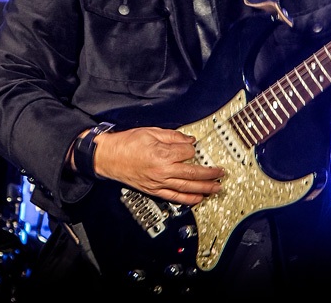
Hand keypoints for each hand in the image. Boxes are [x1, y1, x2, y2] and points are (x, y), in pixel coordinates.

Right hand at [92, 126, 224, 205]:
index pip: (188, 152)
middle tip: (221, 173)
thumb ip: (172, 136)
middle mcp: (162, 171)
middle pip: (192, 174)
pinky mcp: (153, 190)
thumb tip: (189, 140)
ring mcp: (158, 183)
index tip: (193, 146)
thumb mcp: (151, 132)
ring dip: (204, 188)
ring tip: (216, 188)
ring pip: (186, 188)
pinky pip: (174, 197)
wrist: (109, 157)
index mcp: (162, 154)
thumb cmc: (127, 143)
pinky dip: (187, 199)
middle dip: (209, 174)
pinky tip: (198, 199)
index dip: (193, 149)